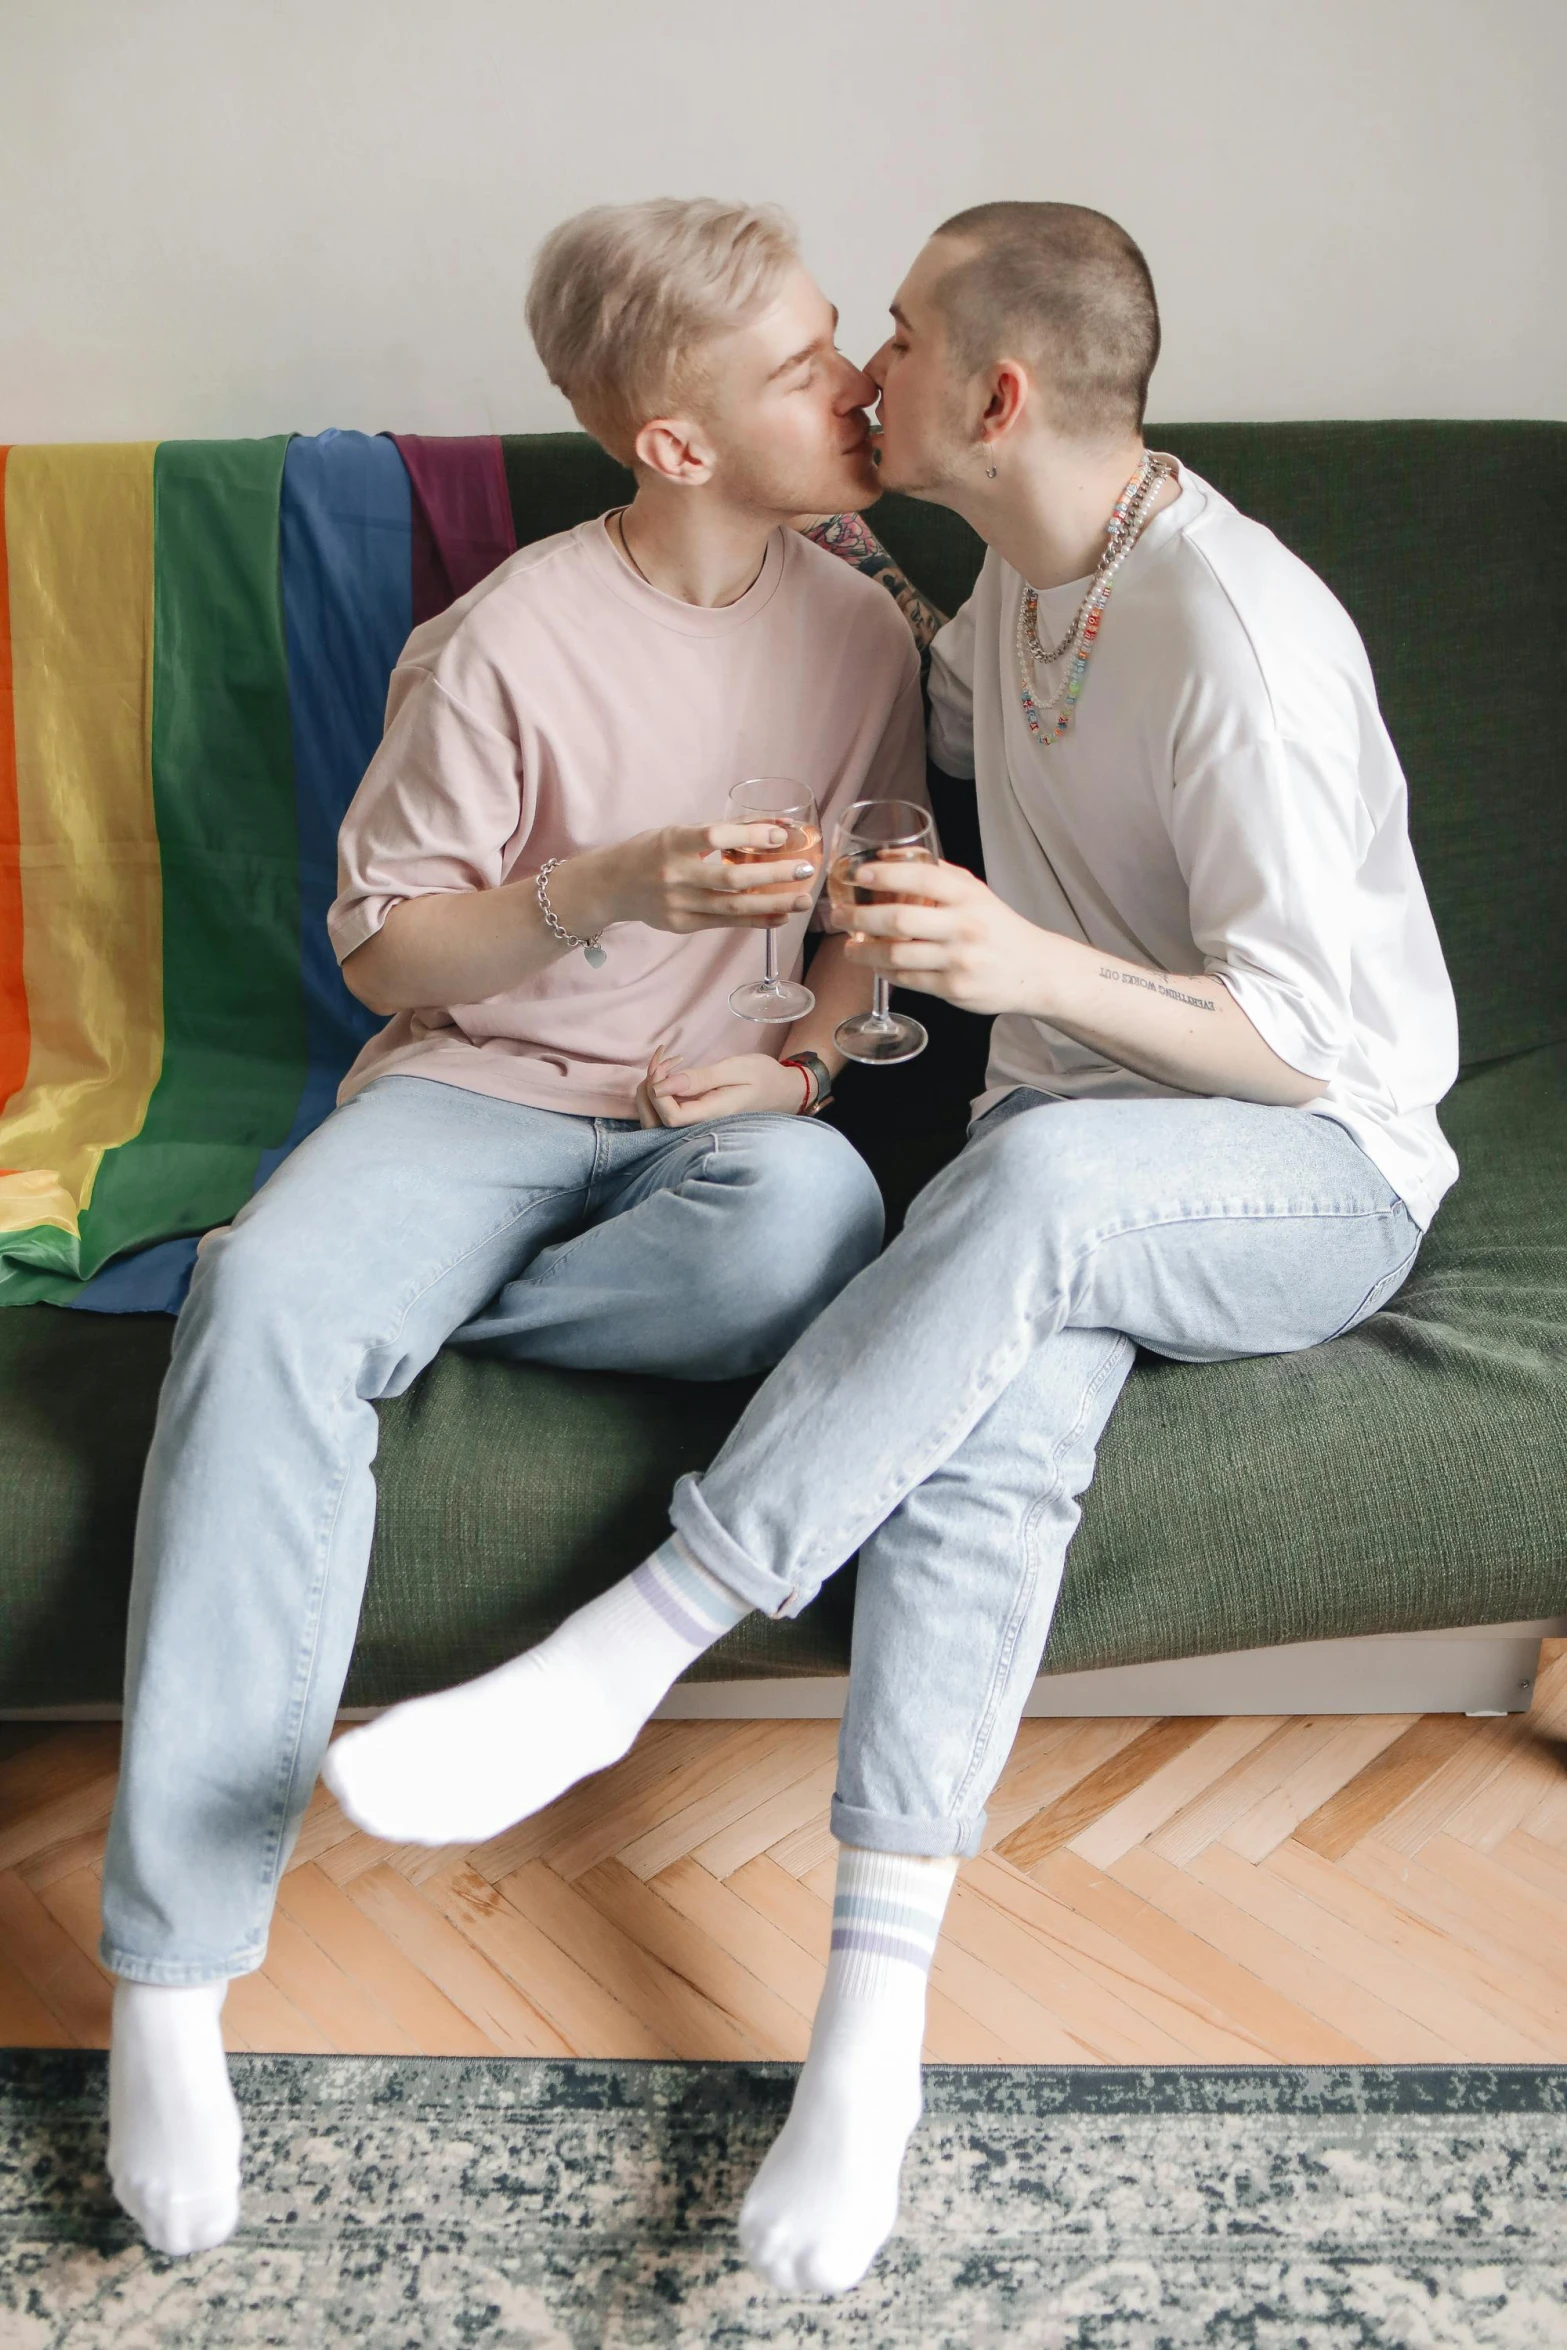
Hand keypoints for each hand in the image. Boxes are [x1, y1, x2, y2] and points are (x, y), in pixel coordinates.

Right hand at [558, 824, 818, 939]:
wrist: (610, 886)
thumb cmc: (650, 852)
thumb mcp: (677, 832)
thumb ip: (719, 832)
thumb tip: (771, 828)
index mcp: (672, 843)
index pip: (717, 837)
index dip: (752, 835)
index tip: (781, 834)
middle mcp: (675, 875)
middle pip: (732, 878)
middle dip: (774, 875)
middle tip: (805, 870)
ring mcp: (678, 904)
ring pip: (733, 907)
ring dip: (773, 903)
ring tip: (802, 899)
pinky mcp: (682, 925)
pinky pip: (726, 923)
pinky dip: (755, 919)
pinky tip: (780, 915)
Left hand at [638, 1049, 807, 1127]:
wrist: (783, 1091)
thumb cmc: (764, 1077)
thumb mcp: (735, 1070)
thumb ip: (700, 1079)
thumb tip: (662, 1086)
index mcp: (712, 1115)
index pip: (670, 1116)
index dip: (658, 1092)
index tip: (664, 1065)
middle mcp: (700, 1126)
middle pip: (655, 1122)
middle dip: (649, 1088)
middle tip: (663, 1058)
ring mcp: (696, 1124)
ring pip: (655, 1119)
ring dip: (651, 1089)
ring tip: (665, 1063)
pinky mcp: (693, 1117)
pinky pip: (666, 1111)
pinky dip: (659, 1091)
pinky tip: (670, 1072)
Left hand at [840, 859, 1056, 1014]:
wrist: (1034, 970)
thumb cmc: (999, 928)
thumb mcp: (977, 893)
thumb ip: (940, 875)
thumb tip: (891, 857)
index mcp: (969, 896)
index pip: (922, 876)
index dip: (886, 873)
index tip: (858, 873)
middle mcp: (964, 926)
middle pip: (899, 919)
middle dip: (859, 917)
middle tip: (838, 916)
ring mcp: (959, 959)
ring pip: (897, 955)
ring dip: (863, 951)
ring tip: (848, 947)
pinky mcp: (954, 988)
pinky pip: (908, 979)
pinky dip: (884, 972)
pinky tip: (874, 965)